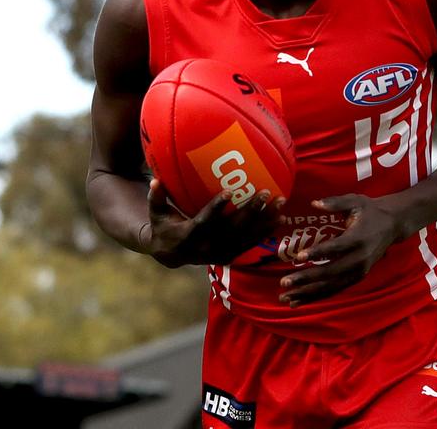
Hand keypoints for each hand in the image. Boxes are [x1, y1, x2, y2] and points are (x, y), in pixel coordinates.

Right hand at [142, 178, 284, 267]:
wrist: (170, 254)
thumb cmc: (164, 226)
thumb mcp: (156, 213)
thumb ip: (156, 198)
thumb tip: (155, 181)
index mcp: (189, 235)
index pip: (205, 221)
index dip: (216, 208)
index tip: (228, 193)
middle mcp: (208, 247)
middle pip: (233, 229)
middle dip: (250, 211)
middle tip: (265, 192)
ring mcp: (221, 253)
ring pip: (246, 237)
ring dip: (265, 221)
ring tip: (281, 204)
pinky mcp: (230, 256)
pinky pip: (251, 243)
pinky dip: (266, 232)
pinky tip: (280, 219)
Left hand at [278, 194, 403, 307]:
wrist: (393, 225)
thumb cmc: (370, 211)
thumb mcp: (355, 201)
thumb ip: (335, 202)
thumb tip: (314, 203)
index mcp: (358, 239)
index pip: (335, 248)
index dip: (317, 253)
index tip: (299, 257)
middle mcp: (359, 259)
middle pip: (330, 272)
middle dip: (306, 279)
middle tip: (284, 283)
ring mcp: (359, 271)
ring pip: (331, 286)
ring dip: (308, 293)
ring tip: (287, 298)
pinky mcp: (357, 277)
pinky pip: (335, 289)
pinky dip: (318, 296)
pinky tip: (300, 300)